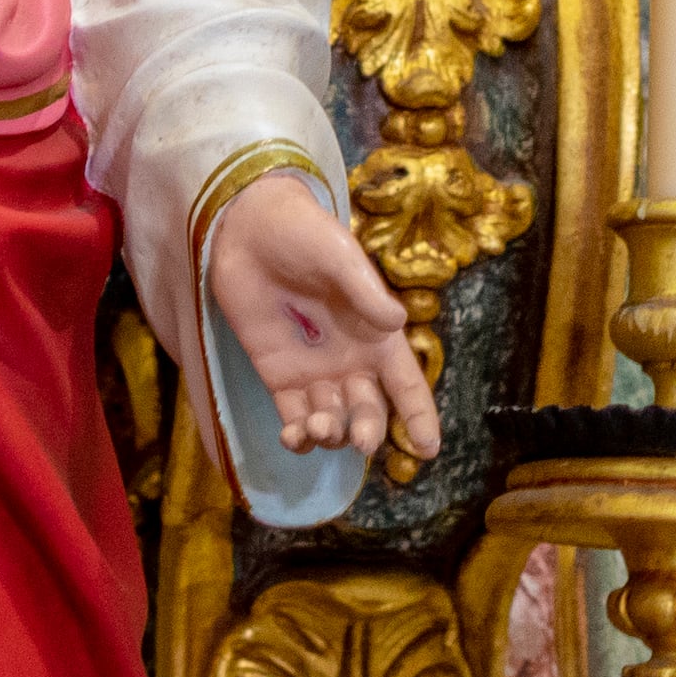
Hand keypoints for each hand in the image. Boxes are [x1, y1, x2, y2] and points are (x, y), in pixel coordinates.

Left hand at [206, 175, 440, 466]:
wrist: (247, 228)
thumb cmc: (305, 236)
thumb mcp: (341, 259)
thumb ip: (365, 292)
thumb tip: (397, 321)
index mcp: (377, 337)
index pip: (406, 384)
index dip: (419, 416)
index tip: (428, 448)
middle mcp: (350, 360)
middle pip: (368, 409)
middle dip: (368, 429)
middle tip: (362, 442)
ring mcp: (312, 369)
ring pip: (332, 418)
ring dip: (331, 434)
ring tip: (320, 430)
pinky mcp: (276, 372)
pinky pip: (292, 413)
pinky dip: (297, 433)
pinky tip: (294, 437)